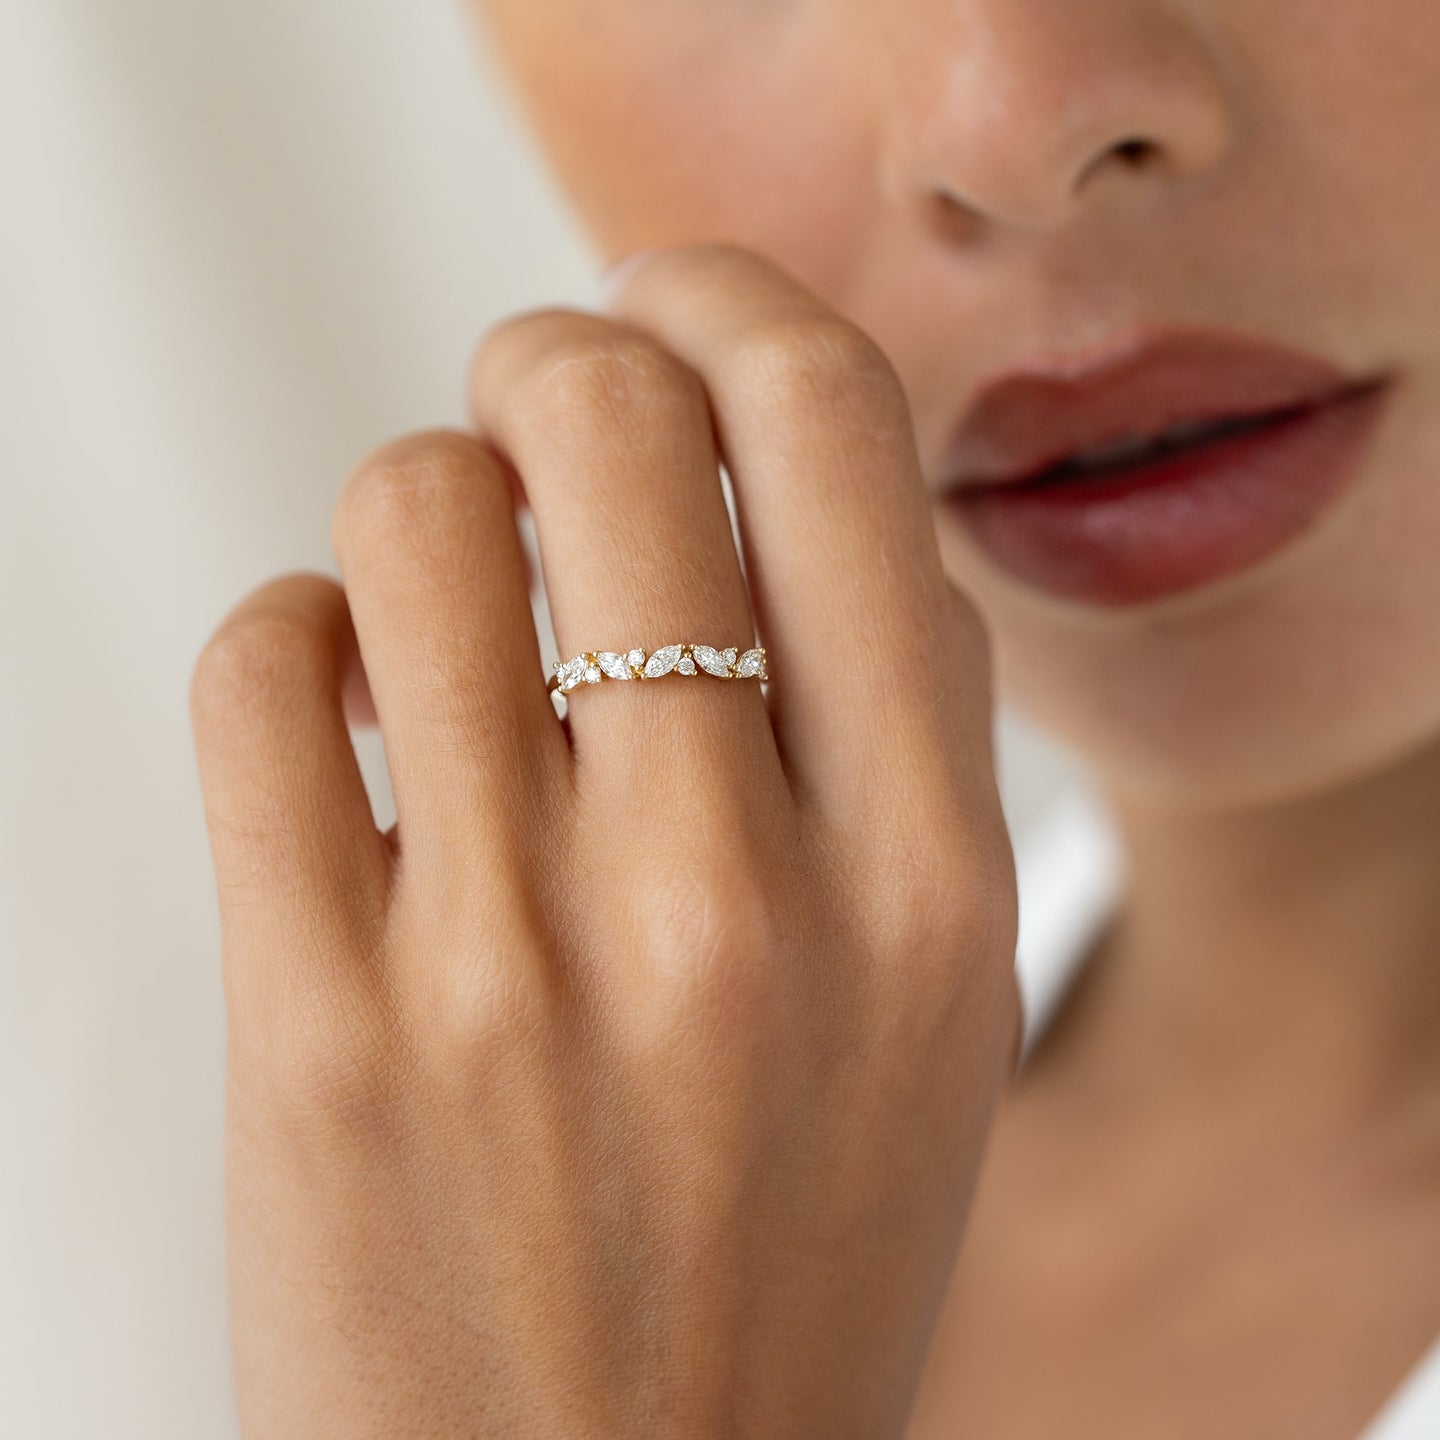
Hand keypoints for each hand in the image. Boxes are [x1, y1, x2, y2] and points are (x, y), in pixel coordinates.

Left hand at [191, 245, 1019, 1438]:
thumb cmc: (776, 1268)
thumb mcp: (934, 1012)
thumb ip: (905, 744)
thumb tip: (815, 511)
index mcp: (929, 882)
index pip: (838, 441)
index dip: (737, 310)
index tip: (675, 306)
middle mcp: (734, 900)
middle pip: (613, 422)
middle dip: (552, 359)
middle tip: (533, 403)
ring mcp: (512, 962)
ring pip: (413, 516)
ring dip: (416, 505)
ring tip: (439, 602)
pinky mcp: (316, 1025)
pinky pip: (266, 671)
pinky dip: (293, 640)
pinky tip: (347, 716)